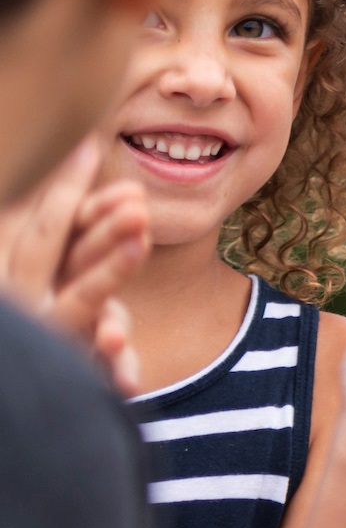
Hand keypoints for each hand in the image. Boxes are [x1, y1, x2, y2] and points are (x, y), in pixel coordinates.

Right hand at [0, 139, 148, 390]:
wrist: (27, 380)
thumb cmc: (53, 313)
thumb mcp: (68, 276)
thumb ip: (74, 232)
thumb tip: (87, 151)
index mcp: (25, 270)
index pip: (46, 227)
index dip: (67, 191)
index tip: (89, 146)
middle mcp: (31, 298)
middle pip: (59, 255)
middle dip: (97, 226)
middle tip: (135, 199)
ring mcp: (50, 335)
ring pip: (78, 302)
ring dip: (107, 271)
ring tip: (138, 241)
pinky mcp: (71, 372)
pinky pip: (95, 368)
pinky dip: (114, 365)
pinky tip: (126, 357)